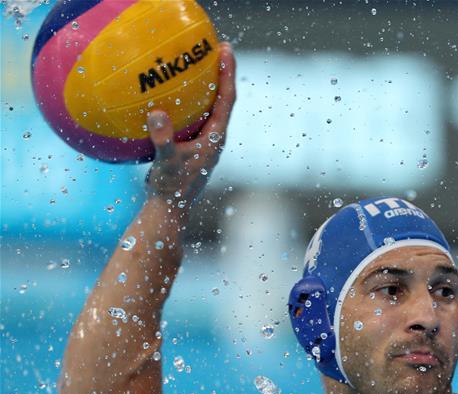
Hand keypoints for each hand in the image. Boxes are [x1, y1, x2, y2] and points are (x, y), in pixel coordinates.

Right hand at [144, 42, 235, 208]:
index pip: (226, 99)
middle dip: (221, 73)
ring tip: (197, 64)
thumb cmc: (171, 189)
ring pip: (208, 108)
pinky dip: (186, 102)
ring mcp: (203, 142)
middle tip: (216, 48)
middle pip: (222, 98)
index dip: (227, 73)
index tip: (226, 50)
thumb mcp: (166, 163)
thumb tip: (156, 114)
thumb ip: (163, 139)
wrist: (170, 210)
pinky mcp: (191, 146)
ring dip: (206, 86)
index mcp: (215, 138)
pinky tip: (169, 93)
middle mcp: (213, 137)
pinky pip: (191, 117)